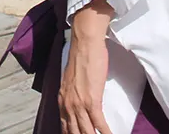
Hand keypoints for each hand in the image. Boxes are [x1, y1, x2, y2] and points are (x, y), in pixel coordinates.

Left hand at [60, 0, 113, 133]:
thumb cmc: (81, 57)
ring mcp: (79, 104)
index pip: (65, 127)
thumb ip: (72, 94)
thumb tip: (79, 102)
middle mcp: (68, 105)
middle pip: (74, 133)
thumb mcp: (71, 81)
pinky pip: (99, 124)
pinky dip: (106, 133)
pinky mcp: (92, 101)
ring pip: (86, 132)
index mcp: (62, 100)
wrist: (84, 44)